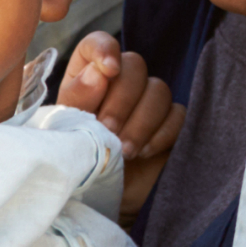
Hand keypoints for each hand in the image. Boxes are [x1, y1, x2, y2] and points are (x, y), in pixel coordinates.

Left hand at [57, 31, 184, 220]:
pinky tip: (143, 153)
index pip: (99, 42)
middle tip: (108, 131)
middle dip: (122, 100)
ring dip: (141, 121)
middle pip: (134, 65)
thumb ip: (80, 99)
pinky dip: (161, 133)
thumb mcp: (68, 132)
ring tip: (125, 151)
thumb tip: (99, 72)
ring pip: (158, 89)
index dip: (105, 48)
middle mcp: (119, 84)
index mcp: (86, 77)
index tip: (108, 69)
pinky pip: (177, 114)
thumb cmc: (76, 165)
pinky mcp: (169, 125)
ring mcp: (147, 103)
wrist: (99, 204)